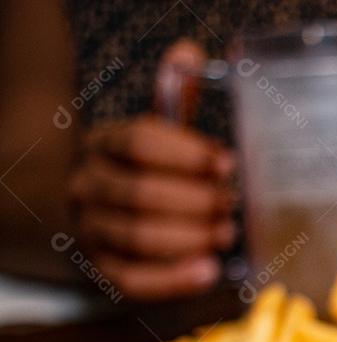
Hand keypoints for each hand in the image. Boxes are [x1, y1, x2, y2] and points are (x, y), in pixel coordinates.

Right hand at [68, 41, 235, 299]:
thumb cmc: (141, 170)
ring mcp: (93, 229)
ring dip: (188, 238)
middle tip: (232, 204)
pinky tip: (208, 272)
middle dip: (193, 201)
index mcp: (105, 144)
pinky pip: (133, 279)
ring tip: (227, 235)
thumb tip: (189, 53)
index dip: (186, 153)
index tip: (228, 163)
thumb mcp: (155, 134)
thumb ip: (174, 100)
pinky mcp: (102, 269)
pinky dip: (172, 279)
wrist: (90, 212)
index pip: (139, 141)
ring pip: (136, 236)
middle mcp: (91, 185)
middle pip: (139, 193)